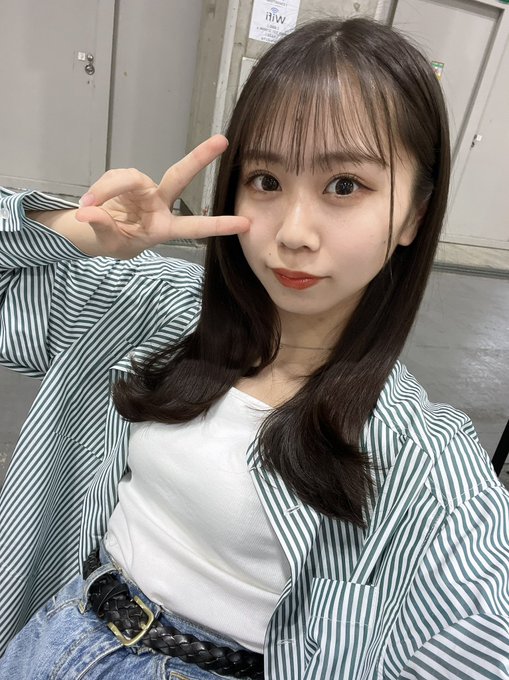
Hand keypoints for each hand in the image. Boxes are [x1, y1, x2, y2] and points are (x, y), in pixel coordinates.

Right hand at [74, 135, 248, 257]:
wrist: (100, 231)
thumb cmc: (116, 241)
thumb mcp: (111, 244)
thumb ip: (103, 228)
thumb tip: (87, 213)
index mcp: (164, 228)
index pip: (194, 227)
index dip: (218, 225)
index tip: (245, 224)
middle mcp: (160, 203)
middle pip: (180, 176)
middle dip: (200, 158)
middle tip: (222, 141)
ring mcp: (145, 189)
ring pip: (131, 178)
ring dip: (108, 189)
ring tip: (89, 205)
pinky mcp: (128, 179)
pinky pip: (114, 178)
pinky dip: (100, 189)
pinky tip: (90, 201)